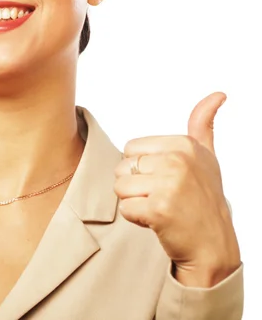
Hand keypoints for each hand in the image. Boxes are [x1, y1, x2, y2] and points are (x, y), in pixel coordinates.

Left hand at [114, 92, 240, 285]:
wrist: (213, 245)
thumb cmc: (203, 198)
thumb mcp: (207, 157)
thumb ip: (203, 124)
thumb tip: (218, 94)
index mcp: (183, 144)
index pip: (131, 149)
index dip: (143, 168)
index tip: (167, 180)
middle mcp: (178, 160)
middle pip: (123, 167)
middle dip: (137, 186)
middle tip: (164, 197)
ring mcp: (169, 184)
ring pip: (120, 187)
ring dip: (135, 202)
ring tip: (161, 208)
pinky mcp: (159, 209)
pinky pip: (125, 208)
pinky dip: (136, 219)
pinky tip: (159, 221)